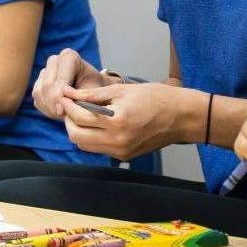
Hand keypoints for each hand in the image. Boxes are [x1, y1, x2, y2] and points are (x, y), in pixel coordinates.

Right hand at [32, 49, 103, 119]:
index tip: (64, 112)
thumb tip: (63, 108)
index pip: (60, 79)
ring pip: (39, 92)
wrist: (94, 92)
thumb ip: (80, 98)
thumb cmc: (97, 90)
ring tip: (62, 116)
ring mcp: (45, 72)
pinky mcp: (39, 84)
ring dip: (49, 108)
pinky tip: (58, 113)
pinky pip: (37, 98)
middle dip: (54, 104)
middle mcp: (54, 60)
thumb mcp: (94, 93)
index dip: (60, 97)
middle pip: (47, 86)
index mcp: (69, 56)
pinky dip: (46, 108)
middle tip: (62, 117)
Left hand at [60, 81, 178, 159]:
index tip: (65, 95)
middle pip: (76, 136)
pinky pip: (98, 149)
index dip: (68, 105)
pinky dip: (92, 137)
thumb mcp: (122, 89)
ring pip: (85, 146)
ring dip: (78, 130)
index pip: (79, 117)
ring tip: (82, 114)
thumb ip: (92, 94)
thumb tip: (69, 93)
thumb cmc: (155, 98)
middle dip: (69, 120)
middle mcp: (117, 141)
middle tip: (70, 106)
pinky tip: (96, 124)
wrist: (181, 117)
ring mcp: (120, 152)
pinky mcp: (124, 156)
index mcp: (117, 121)